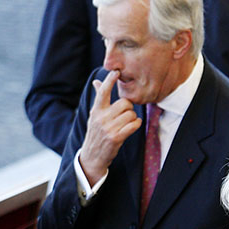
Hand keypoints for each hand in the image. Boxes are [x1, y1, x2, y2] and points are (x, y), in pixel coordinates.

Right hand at [79, 70, 141, 185]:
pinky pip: (134, 124)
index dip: (110, 81)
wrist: (92, 156)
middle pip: (125, 103)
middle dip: (128, 109)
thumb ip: (98, 98)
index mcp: (96, 111)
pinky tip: (131, 128)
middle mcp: (101, 118)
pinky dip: (136, 125)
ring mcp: (108, 128)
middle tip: (123, 116)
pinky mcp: (116, 137)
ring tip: (125, 125)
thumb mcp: (94, 115)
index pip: (103, 92)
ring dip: (132, 119)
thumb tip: (96, 82)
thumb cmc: (96, 133)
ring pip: (131, 114)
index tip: (115, 71)